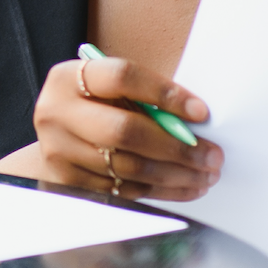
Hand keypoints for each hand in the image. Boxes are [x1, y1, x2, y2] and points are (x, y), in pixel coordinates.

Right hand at [0, 53, 219, 200]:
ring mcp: (59, 151)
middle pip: (124, 130)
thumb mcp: (107, 90)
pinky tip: (186, 186)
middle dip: (176, 146)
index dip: (165, 93)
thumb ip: (142, 97)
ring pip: (128, 167)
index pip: (121, 77)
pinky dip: (161, 191)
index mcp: (67, 79)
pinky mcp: (68, 182)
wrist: (55, 137)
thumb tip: (194, 119)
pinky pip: (124, 190)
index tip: (200, 111)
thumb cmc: (93, 107)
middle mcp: (56, 113)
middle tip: (212, 155)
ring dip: (176, 174)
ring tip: (206, 173)